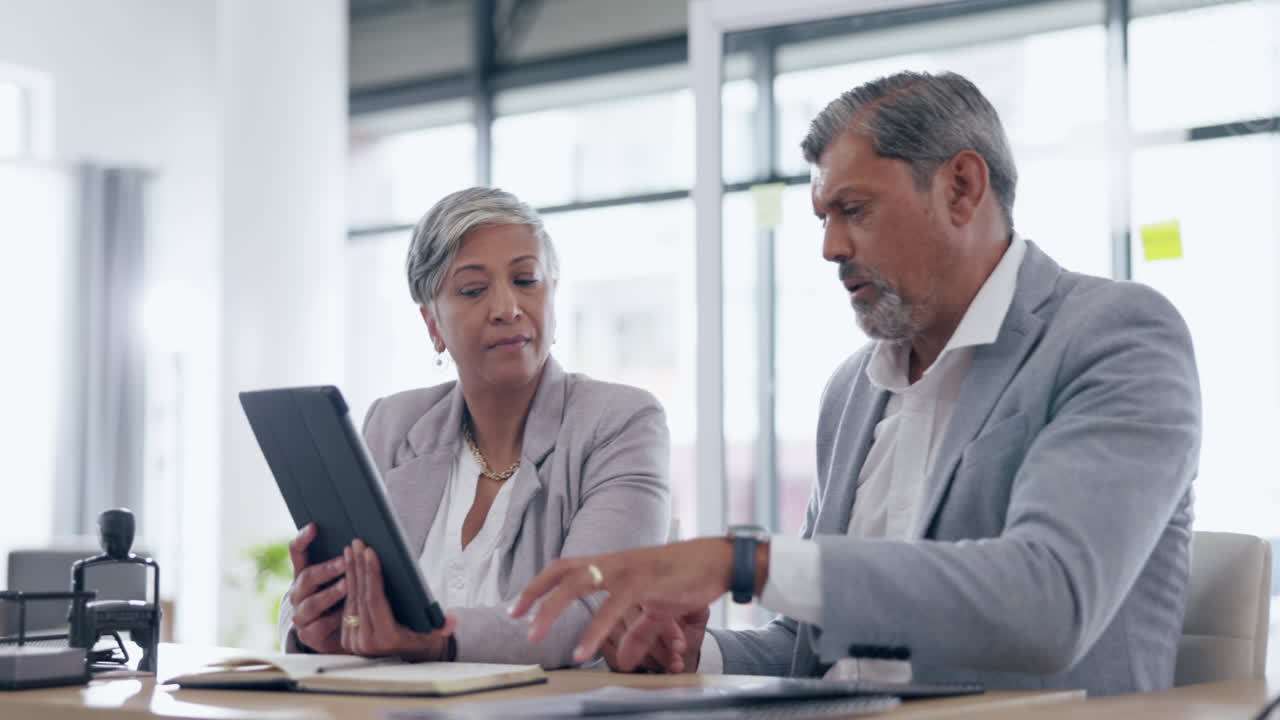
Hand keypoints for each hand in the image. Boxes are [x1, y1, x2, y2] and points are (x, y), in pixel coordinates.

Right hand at [287, 523, 347, 653]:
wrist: (339, 637)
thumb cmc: (345, 600)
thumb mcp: (343, 580)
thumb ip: (346, 564)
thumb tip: (363, 542)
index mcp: (305, 575)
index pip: (297, 552)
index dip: (303, 539)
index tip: (315, 526)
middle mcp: (298, 594)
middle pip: (307, 577)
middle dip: (327, 569)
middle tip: (345, 562)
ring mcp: (301, 615)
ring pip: (312, 603)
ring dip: (331, 593)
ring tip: (348, 585)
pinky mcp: (308, 635)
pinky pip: (320, 626)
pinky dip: (334, 619)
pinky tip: (347, 614)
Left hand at [341, 539, 457, 660]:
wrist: (409, 656)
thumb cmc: (423, 638)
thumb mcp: (435, 633)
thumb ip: (444, 627)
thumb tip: (453, 620)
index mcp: (386, 639)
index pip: (375, 601)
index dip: (372, 575)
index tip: (369, 552)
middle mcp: (365, 642)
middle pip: (360, 596)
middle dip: (359, 567)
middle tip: (358, 544)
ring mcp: (353, 641)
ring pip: (351, 599)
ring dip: (351, 571)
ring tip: (351, 549)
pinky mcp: (346, 636)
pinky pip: (346, 605)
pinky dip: (348, 583)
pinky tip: (350, 565)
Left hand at [511, 538, 734, 663]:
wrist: (717, 562)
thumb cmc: (686, 579)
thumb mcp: (656, 610)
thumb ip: (637, 633)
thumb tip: (621, 659)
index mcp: (613, 564)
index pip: (567, 567)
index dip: (541, 583)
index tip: (520, 605)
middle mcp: (614, 562)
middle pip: (563, 571)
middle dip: (535, 592)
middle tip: (515, 616)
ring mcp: (627, 570)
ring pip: (578, 584)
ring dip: (552, 610)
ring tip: (536, 636)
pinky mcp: (643, 583)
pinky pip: (610, 608)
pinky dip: (593, 631)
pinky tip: (582, 652)